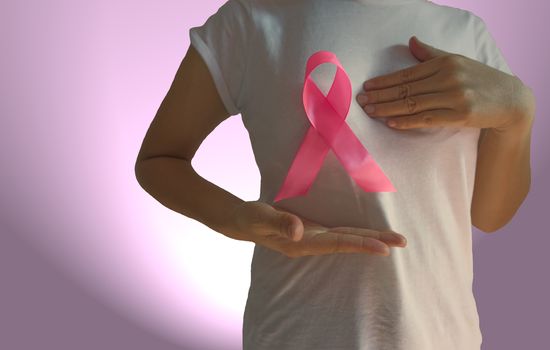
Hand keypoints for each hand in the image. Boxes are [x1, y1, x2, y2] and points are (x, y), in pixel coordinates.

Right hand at [228, 200, 406, 257]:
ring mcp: (315, 236)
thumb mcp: (260, 217)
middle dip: (374, 243)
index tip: (383, 248)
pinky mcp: (314, 229)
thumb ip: (278, 222)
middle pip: (349, 243)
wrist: (244, 220)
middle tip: (402, 242)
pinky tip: (370, 231)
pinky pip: (341, 230)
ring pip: (348, 236)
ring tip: (394, 239)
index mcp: (302, 243)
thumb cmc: (250, 218)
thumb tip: (298, 231)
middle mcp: (313, 242)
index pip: (337, 244)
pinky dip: (357, 230)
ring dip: (370, 237)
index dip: (360, 245)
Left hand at [356, 36, 529, 131]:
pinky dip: (407, 121)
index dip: (385, 81)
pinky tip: (391, 122)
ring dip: (388, 109)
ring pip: (413, 104)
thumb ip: (431, 54)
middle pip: (406, 89)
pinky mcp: (461, 115)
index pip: (407, 74)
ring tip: (370, 112)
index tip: (367, 87)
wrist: (510, 100)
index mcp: (444, 63)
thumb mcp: (456, 61)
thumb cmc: (479, 80)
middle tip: (360, 102)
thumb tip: (411, 42)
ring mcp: (455, 96)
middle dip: (381, 96)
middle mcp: (448, 77)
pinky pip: (427, 118)